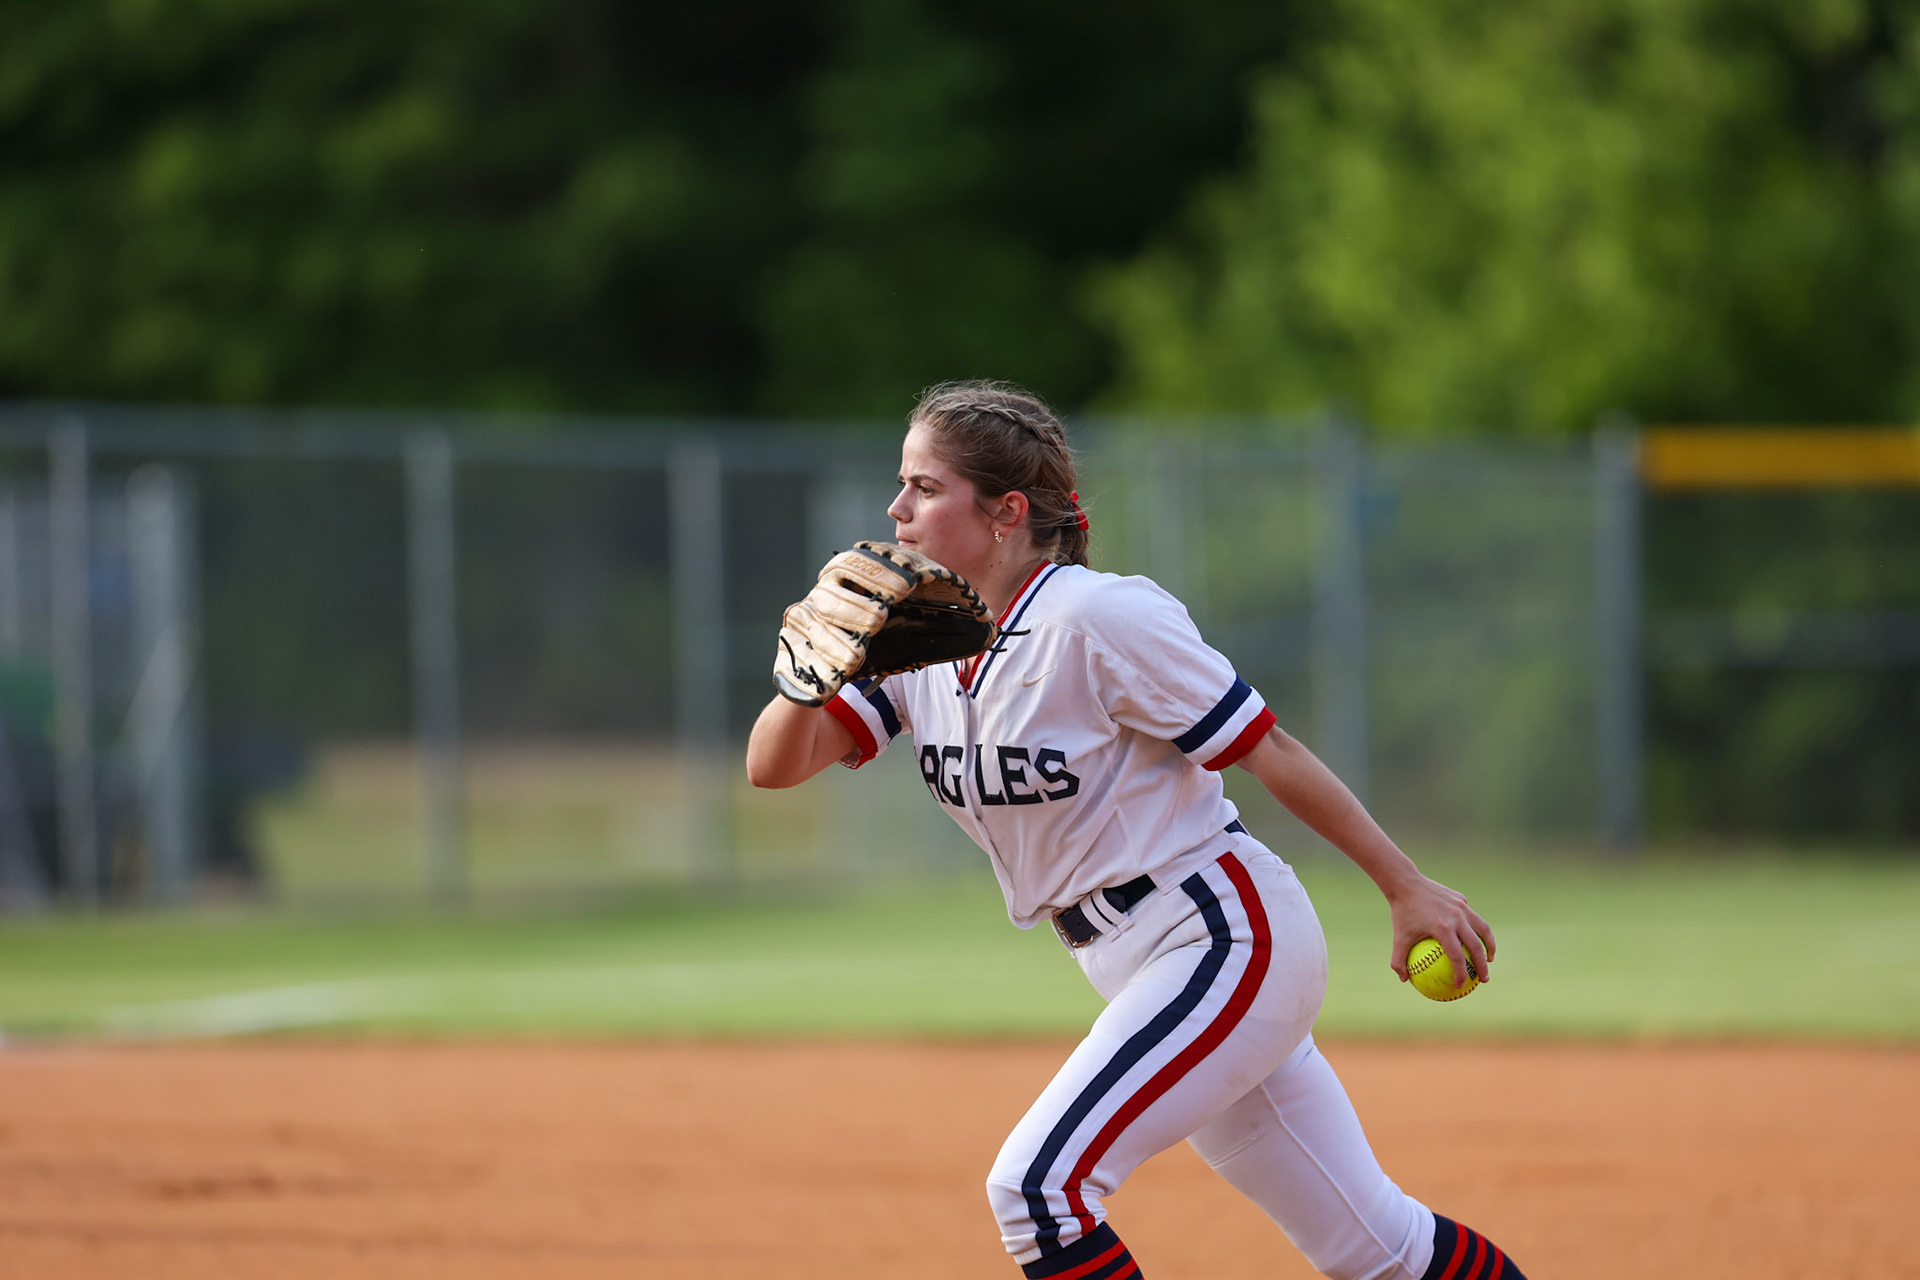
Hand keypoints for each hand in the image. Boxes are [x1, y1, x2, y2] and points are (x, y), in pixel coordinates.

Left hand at [1382, 871, 1494, 987]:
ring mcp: (1462, 906)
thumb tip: (1403, 979)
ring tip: (1489, 958)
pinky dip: (1475, 928)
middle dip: (1482, 966)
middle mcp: (1457, 917)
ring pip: (1483, 928)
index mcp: (1443, 929)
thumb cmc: (1401, 912)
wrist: (1405, 883)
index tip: (1461, 986)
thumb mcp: (1398, 938)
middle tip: (1483, 979)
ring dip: (1490, 945)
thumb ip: (1398, 960)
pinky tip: (1473, 937)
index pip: (1458, 957)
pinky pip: (1471, 916)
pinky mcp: (1461, 898)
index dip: (1461, 974)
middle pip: (1477, 946)